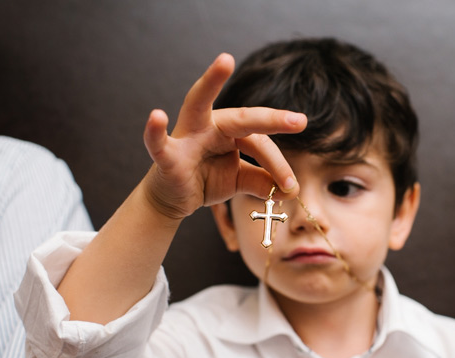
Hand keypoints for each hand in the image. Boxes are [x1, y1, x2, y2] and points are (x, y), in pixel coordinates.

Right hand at [142, 53, 306, 219]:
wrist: (173, 199)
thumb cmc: (206, 179)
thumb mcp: (240, 181)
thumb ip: (263, 181)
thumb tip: (291, 189)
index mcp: (230, 131)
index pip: (260, 143)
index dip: (277, 165)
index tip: (291, 186)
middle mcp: (210, 124)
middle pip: (242, 118)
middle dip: (271, 119)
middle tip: (299, 121)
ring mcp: (186, 135)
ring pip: (199, 104)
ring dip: (211, 81)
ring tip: (225, 61)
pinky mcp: (167, 155)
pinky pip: (159, 142)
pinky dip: (155, 131)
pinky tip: (157, 116)